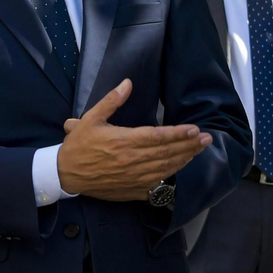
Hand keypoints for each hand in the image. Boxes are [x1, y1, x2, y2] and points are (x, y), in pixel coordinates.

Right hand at [56, 79, 210, 201]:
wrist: (66, 174)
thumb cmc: (79, 145)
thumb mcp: (91, 118)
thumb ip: (111, 101)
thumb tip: (128, 83)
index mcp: (123, 141)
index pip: (157, 137)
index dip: (178, 133)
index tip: (194, 128)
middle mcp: (132, 160)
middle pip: (167, 153)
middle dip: (189, 145)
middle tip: (206, 138)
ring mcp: (134, 177)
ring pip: (165, 168)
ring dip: (185, 159)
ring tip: (199, 150)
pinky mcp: (132, 189)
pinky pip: (156, 184)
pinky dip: (170, 175)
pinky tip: (181, 168)